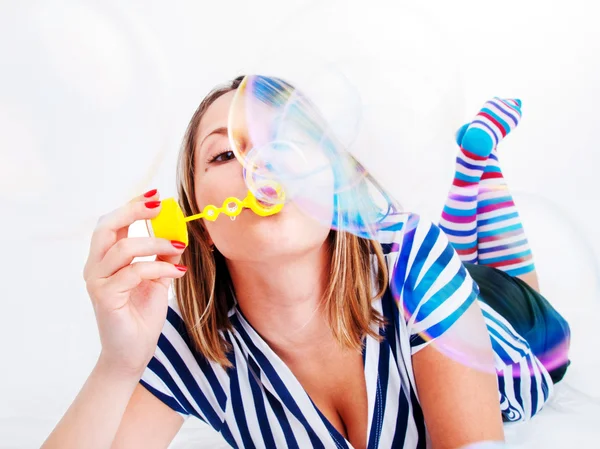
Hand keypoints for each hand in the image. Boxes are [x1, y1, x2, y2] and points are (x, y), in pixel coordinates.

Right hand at [83, 190, 187, 376]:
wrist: (132, 353)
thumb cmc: (142, 315)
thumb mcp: (156, 278)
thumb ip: (160, 255)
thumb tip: (176, 231)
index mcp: (105, 259)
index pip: (112, 223)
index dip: (132, 205)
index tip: (156, 195)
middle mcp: (95, 267)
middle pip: (107, 226)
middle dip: (134, 211)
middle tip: (161, 206)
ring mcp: (97, 282)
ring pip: (123, 248)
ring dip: (156, 243)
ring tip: (178, 247)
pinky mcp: (105, 297)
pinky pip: (134, 272)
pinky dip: (159, 267)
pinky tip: (178, 271)